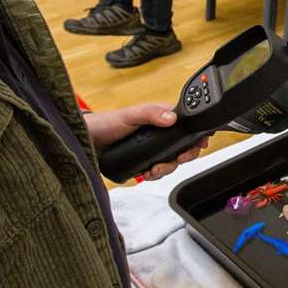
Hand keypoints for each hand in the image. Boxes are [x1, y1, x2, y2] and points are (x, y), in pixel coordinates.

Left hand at [84, 103, 208, 178]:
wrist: (89, 141)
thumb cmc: (107, 123)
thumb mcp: (130, 115)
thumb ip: (151, 113)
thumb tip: (171, 117)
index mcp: (161, 117)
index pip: (186, 125)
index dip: (195, 136)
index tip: (199, 144)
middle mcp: (160, 133)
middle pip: (183, 147)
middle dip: (182, 157)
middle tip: (176, 160)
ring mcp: (153, 148)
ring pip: (172, 161)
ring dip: (167, 168)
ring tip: (154, 169)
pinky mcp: (145, 160)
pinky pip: (158, 170)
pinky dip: (156, 174)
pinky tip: (147, 173)